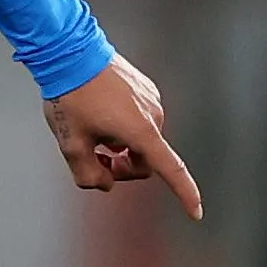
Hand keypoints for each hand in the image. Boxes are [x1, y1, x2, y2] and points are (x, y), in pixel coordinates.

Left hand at [45, 57, 202, 219]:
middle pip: (144, 162)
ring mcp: (152, 100)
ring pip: (140, 141)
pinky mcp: (146, 89)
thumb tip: (105, 183)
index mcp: (140, 132)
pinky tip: (98, 113)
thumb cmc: (71, 96)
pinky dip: (121, 127)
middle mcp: (154, 116)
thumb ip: (88, 176)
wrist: (70, 51)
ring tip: (92, 130)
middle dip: (122, 168)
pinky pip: (138, 120)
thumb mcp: (70, 144)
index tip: (196, 214)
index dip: (184, 194)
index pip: (170, 170)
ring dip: (120, 146)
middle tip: (95, 159)